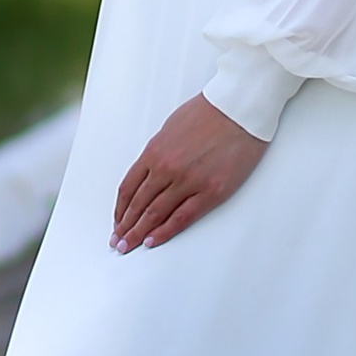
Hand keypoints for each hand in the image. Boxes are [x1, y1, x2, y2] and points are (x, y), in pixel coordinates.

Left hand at [112, 94, 267, 251]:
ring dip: (138, 233)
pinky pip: (182, 217)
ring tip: (127, 247)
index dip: (120, 209)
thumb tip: (148, 173)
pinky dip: (164, 232)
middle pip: (138, 205)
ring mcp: (188, 181)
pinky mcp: (211, 191)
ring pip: (155, 214)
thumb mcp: (171, 127)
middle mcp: (166, 168)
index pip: (128, 188)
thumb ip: (158, 152)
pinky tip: (152, 242)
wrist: (240, 108)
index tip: (117, 222)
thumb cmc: (208, 112)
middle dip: (125, 227)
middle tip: (116, 243)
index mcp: (154, 152)